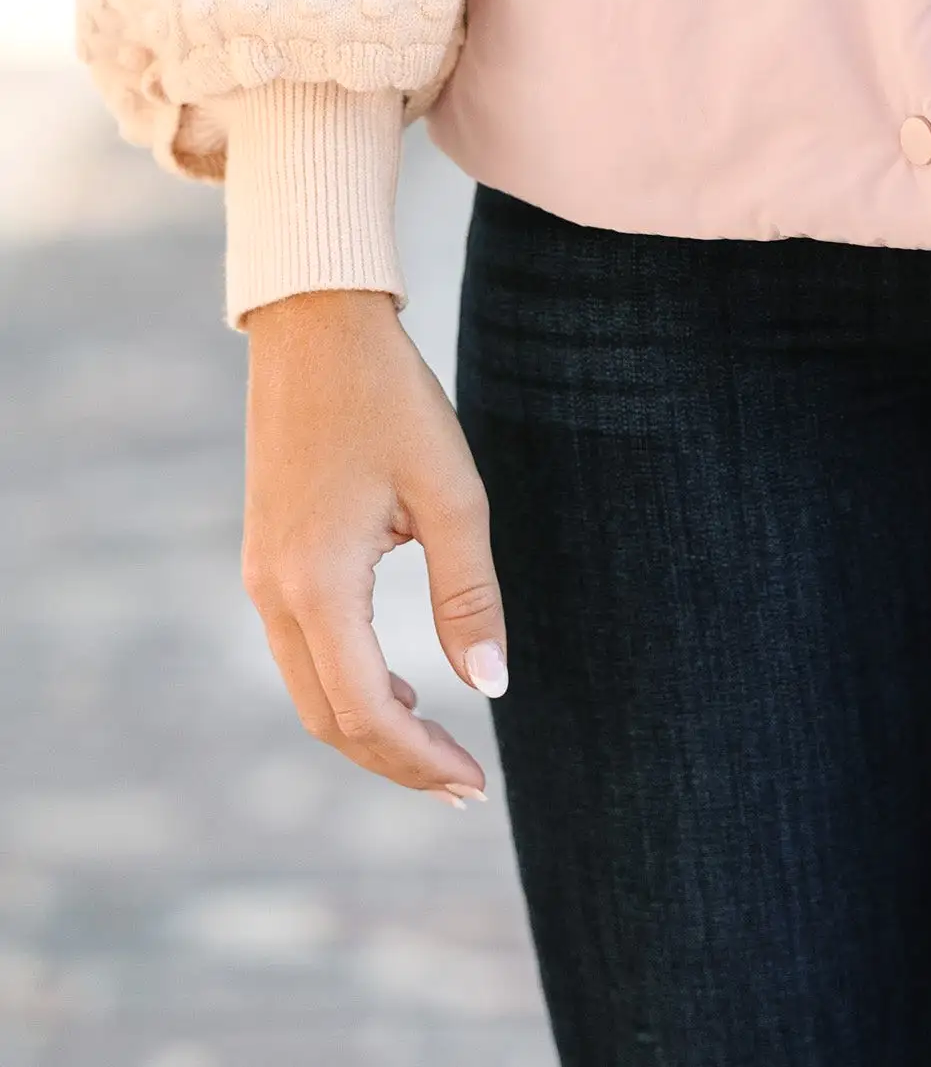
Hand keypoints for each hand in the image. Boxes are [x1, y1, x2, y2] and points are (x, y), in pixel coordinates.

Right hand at [242, 289, 505, 801]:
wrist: (316, 326)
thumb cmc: (390, 398)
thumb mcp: (448, 491)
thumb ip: (468, 595)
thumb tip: (489, 688)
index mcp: (316, 586)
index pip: (366, 713)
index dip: (419, 761)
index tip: (474, 784)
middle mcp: (274, 593)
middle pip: (328, 719)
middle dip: (394, 761)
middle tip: (463, 784)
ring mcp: (262, 576)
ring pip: (310, 690)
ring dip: (371, 727)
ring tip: (438, 747)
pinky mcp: (267, 556)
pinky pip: (302, 651)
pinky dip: (349, 684)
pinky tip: (401, 683)